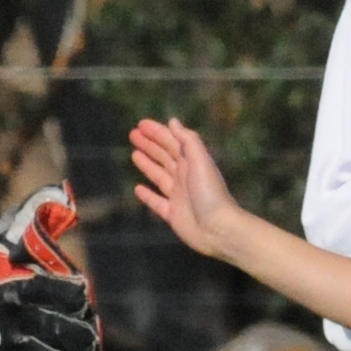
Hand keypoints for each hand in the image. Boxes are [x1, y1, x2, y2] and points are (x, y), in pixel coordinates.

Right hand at [0, 182, 101, 350]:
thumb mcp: (1, 249)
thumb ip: (33, 240)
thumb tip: (64, 200)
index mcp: (11, 286)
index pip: (51, 291)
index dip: (71, 294)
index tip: (83, 293)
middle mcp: (12, 318)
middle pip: (58, 330)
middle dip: (81, 338)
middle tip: (93, 342)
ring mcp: (8, 342)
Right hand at [129, 117, 241, 257]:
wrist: (218, 229)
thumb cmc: (209, 193)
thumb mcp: (200, 161)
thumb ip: (188, 140)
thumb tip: (172, 121)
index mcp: (191, 162)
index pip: (171, 142)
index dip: (156, 132)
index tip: (140, 124)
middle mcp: (184, 176)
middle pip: (164, 156)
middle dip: (150, 144)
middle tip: (132, 134)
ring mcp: (178, 196)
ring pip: (159, 176)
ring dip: (147, 164)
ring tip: (134, 154)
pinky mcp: (172, 214)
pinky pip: (156, 201)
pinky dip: (147, 195)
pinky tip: (137, 188)